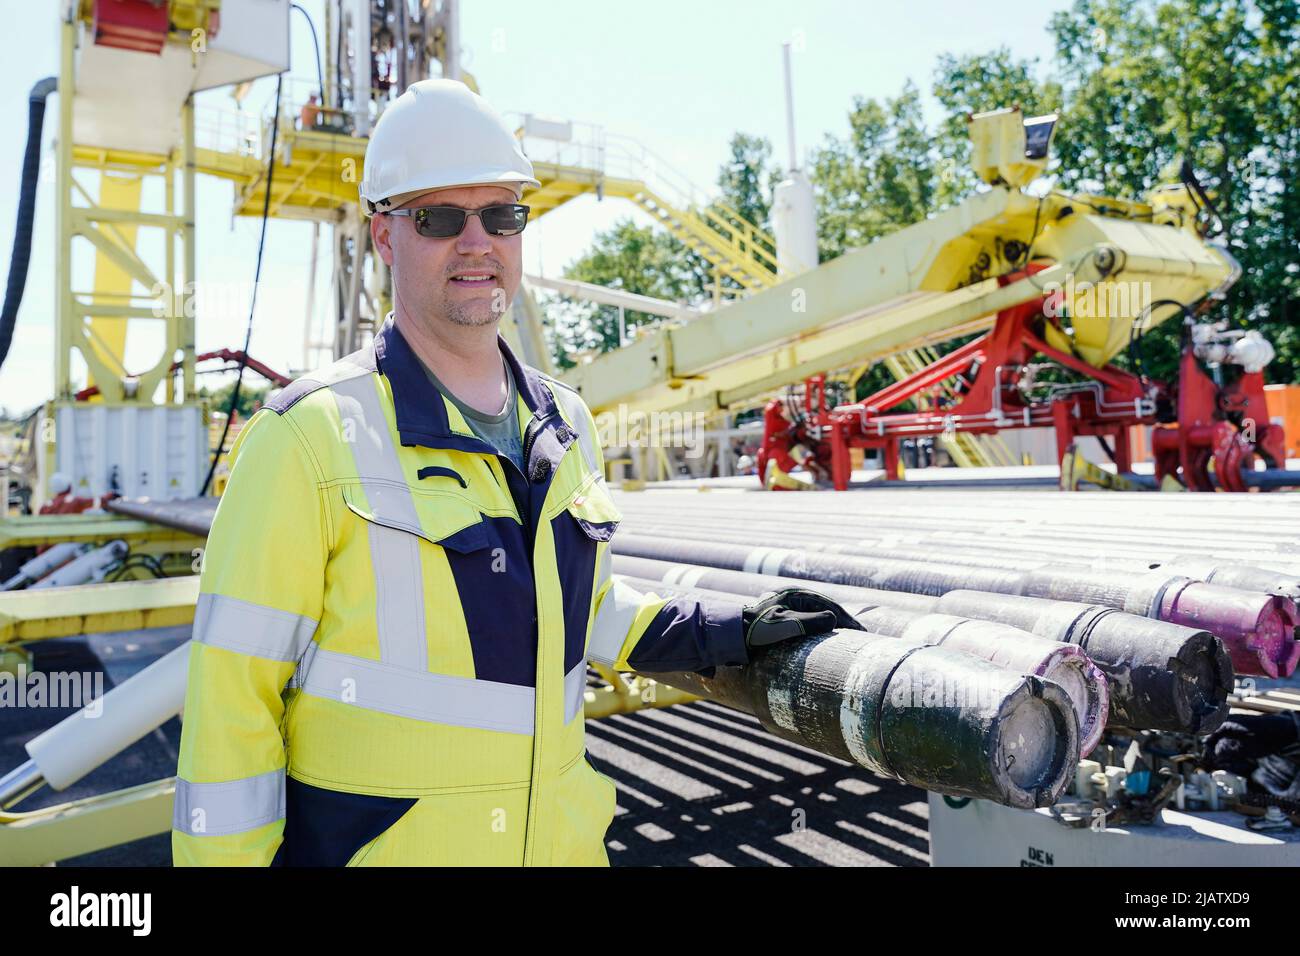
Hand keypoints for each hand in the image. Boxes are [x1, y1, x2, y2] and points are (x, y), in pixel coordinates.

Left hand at [742, 587, 864, 651]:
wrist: (733, 635)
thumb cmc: (757, 629)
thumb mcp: (786, 625)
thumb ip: (810, 622)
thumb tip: (834, 619)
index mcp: (795, 594)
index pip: (828, 605)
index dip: (846, 618)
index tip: (861, 630)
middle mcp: (792, 597)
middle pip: (824, 607)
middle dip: (842, 620)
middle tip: (859, 633)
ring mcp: (787, 607)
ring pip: (817, 613)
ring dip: (832, 624)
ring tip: (847, 636)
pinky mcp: (782, 618)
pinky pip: (808, 620)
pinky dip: (820, 627)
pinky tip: (826, 636)